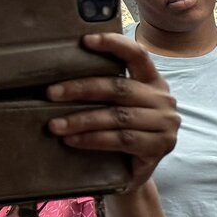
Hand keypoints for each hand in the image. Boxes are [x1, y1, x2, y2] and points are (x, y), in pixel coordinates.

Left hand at [45, 33, 179, 187]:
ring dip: (82, 120)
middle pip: (119, 88)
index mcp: (154, 82)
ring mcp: (165, 125)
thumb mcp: (115, 107)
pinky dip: (93, 139)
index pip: (138, 55)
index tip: (85, 41)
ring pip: (118, 116)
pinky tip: (73, 140)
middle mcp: (164, 100)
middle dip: (81, 89)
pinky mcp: (159, 147)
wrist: (132, 175)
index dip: (113, 45)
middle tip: (51, 93)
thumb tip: (60, 75)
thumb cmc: (118, 135)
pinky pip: (122, 139)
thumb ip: (104, 90)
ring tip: (55, 125)